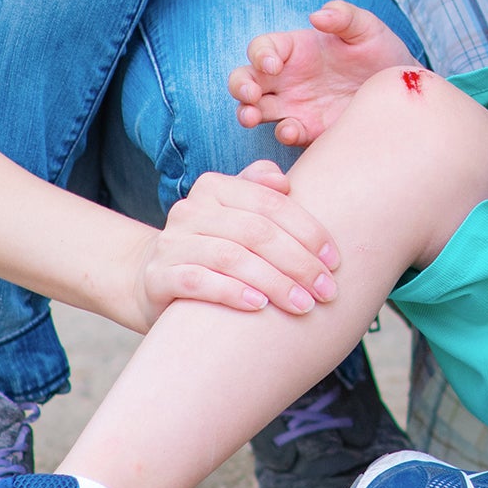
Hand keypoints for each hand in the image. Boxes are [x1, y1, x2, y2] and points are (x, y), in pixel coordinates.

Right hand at [130, 160, 341, 327]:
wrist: (154, 279)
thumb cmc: (213, 248)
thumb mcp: (236, 216)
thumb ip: (261, 192)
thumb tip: (283, 181)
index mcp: (214, 187)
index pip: (270, 204)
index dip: (307, 231)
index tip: (334, 261)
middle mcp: (190, 209)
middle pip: (255, 232)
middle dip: (297, 262)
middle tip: (326, 290)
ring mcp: (171, 243)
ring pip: (231, 257)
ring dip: (274, 282)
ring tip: (303, 305)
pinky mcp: (158, 276)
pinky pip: (198, 281)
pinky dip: (232, 292)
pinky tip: (259, 307)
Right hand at [228, 0, 415, 146]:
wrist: (402, 90)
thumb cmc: (380, 53)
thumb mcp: (367, 29)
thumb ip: (344, 16)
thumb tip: (317, 16)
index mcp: (295, 50)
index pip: (262, 48)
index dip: (260, 55)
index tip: (273, 65)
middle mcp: (287, 78)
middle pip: (245, 80)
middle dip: (240, 87)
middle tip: (251, 95)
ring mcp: (294, 106)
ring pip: (254, 110)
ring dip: (246, 114)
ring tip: (252, 117)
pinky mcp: (309, 129)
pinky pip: (286, 133)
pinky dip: (283, 133)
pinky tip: (293, 130)